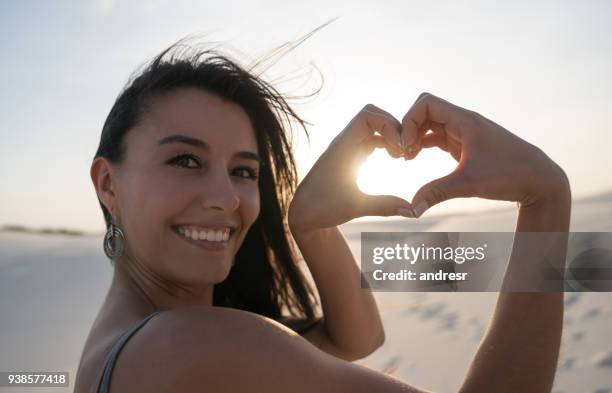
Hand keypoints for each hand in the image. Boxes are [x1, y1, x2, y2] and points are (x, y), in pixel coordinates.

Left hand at [288, 104, 413, 232]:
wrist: (303, 214)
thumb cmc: (322, 209)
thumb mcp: (355, 208)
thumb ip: (384, 206)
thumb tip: (414, 211)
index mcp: (342, 148)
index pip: (367, 116)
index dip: (388, 125)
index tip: (400, 148)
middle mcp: (344, 143)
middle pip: (373, 116)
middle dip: (394, 128)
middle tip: (405, 151)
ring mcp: (347, 148)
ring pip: (373, 128)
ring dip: (390, 136)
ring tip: (402, 156)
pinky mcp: (350, 156)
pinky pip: (370, 140)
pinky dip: (385, 144)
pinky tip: (394, 159)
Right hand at [401, 92, 569, 216]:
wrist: (539, 180)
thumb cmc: (510, 175)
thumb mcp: (469, 184)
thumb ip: (437, 193)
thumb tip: (411, 210)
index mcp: (466, 120)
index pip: (426, 103)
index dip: (409, 121)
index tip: (406, 146)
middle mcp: (464, 122)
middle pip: (425, 111)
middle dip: (408, 128)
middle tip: (402, 152)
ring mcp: (464, 133)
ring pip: (430, 124)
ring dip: (415, 137)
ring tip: (405, 157)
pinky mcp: (465, 145)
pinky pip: (437, 137)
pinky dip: (423, 144)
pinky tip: (414, 159)